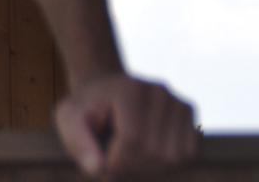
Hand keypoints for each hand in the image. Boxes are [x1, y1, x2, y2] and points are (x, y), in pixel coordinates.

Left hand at [53, 73, 197, 177]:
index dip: (116, 162)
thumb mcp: (69, 118)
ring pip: (174, 158)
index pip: (133, 140)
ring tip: (130, 156)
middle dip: (131, 167)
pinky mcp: (189, 112)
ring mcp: (177, 100)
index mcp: (129, 89)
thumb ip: (77, 142)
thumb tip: (97, 168)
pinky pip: (188, 154)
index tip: (100, 162)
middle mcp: (159, 91)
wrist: (106, 92)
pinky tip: (149, 152)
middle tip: (115, 159)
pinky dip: (169, 162)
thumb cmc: (86, 109)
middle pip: (155, 151)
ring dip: (150, 167)